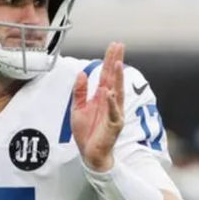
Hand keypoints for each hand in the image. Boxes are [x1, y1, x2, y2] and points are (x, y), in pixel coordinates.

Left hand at [71, 42, 124, 172]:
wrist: (90, 153)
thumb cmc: (87, 132)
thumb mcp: (78, 108)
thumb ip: (80, 92)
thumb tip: (82, 73)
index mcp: (101, 97)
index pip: (107, 75)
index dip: (109, 60)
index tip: (114, 46)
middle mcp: (110, 102)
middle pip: (114, 79)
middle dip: (116, 62)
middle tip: (119, 46)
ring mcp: (114, 113)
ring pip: (117, 92)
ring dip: (117, 79)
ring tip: (117, 64)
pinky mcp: (114, 125)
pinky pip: (113, 113)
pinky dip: (111, 104)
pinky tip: (110, 93)